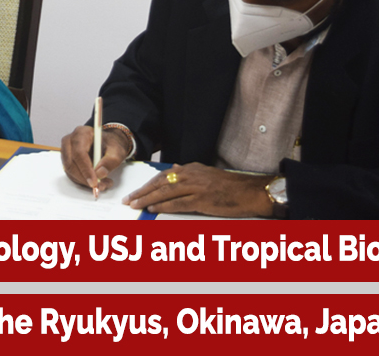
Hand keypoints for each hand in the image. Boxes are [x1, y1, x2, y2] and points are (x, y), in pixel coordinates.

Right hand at [60, 125, 129, 192]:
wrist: (108, 144)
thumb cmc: (111, 145)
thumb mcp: (117, 151)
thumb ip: (110, 161)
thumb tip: (100, 173)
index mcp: (82, 133)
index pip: (79, 152)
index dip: (85, 169)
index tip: (94, 182)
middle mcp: (70, 141)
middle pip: (70, 163)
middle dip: (84, 178)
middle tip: (99, 186)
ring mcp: (66, 151)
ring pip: (69, 170)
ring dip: (84, 181)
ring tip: (102, 184)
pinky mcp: (67, 161)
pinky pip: (71, 174)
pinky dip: (82, 181)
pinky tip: (95, 182)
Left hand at [122, 162, 274, 216]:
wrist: (250, 192)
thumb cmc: (229, 187)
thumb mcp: (206, 174)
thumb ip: (189, 174)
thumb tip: (172, 170)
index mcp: (191, 169)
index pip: (163, 176)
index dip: (147, 185)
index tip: (135, 192)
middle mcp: (191, 175)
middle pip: (160, 183)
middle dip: (142, 191)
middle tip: (128, 199)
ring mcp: (196, 187)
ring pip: (166, 192)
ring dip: (148, 199)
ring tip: (135, 205)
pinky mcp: (202, 199)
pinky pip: (178, 203)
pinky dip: (164, 206)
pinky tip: (153, 209)